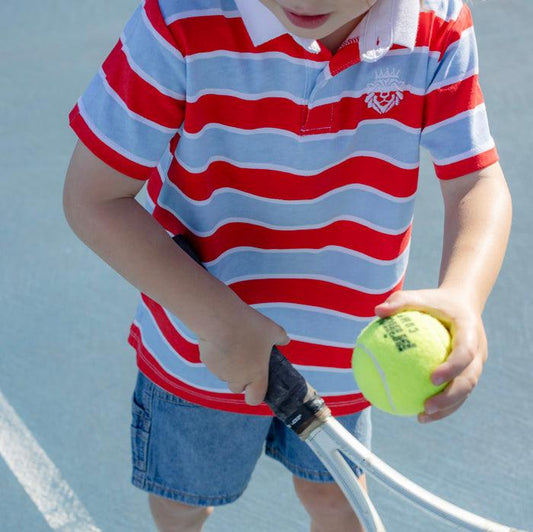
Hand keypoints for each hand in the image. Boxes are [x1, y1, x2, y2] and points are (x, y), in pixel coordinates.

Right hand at [198, 307, 289, 405]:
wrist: (220, 319)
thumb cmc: (250, 326)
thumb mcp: (272, 330)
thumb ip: (281, 338)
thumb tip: (285, 341)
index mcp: (256, 374)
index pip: (255, 399)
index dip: (255, 394)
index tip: (257, 382)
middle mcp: (237, 378)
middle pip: (237, 387)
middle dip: (241, 378)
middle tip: (246, 359)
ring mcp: (220, 371)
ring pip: (224, 374)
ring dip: (228, 366)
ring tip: (233, 344)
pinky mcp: (206, 361)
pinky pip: (213, 362)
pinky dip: (217, 354)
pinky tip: (221, 338)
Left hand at [374, 289, 486, 422]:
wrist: (461, 304)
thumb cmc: (434, 301)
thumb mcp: (418, 296)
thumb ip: (400, 301)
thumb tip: (377, 311)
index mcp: (470, 331)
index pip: (465, 352)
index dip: (452, 367)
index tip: (432, 377)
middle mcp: (478, 351)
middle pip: (469, 380)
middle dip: (450, 397)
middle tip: (427, 405)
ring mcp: (475, 364)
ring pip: (465, 391)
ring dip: (446, 407)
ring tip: (421, 416)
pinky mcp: (469, 373)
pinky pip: (456, 391)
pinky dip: (441, 404)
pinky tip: (417, 411)